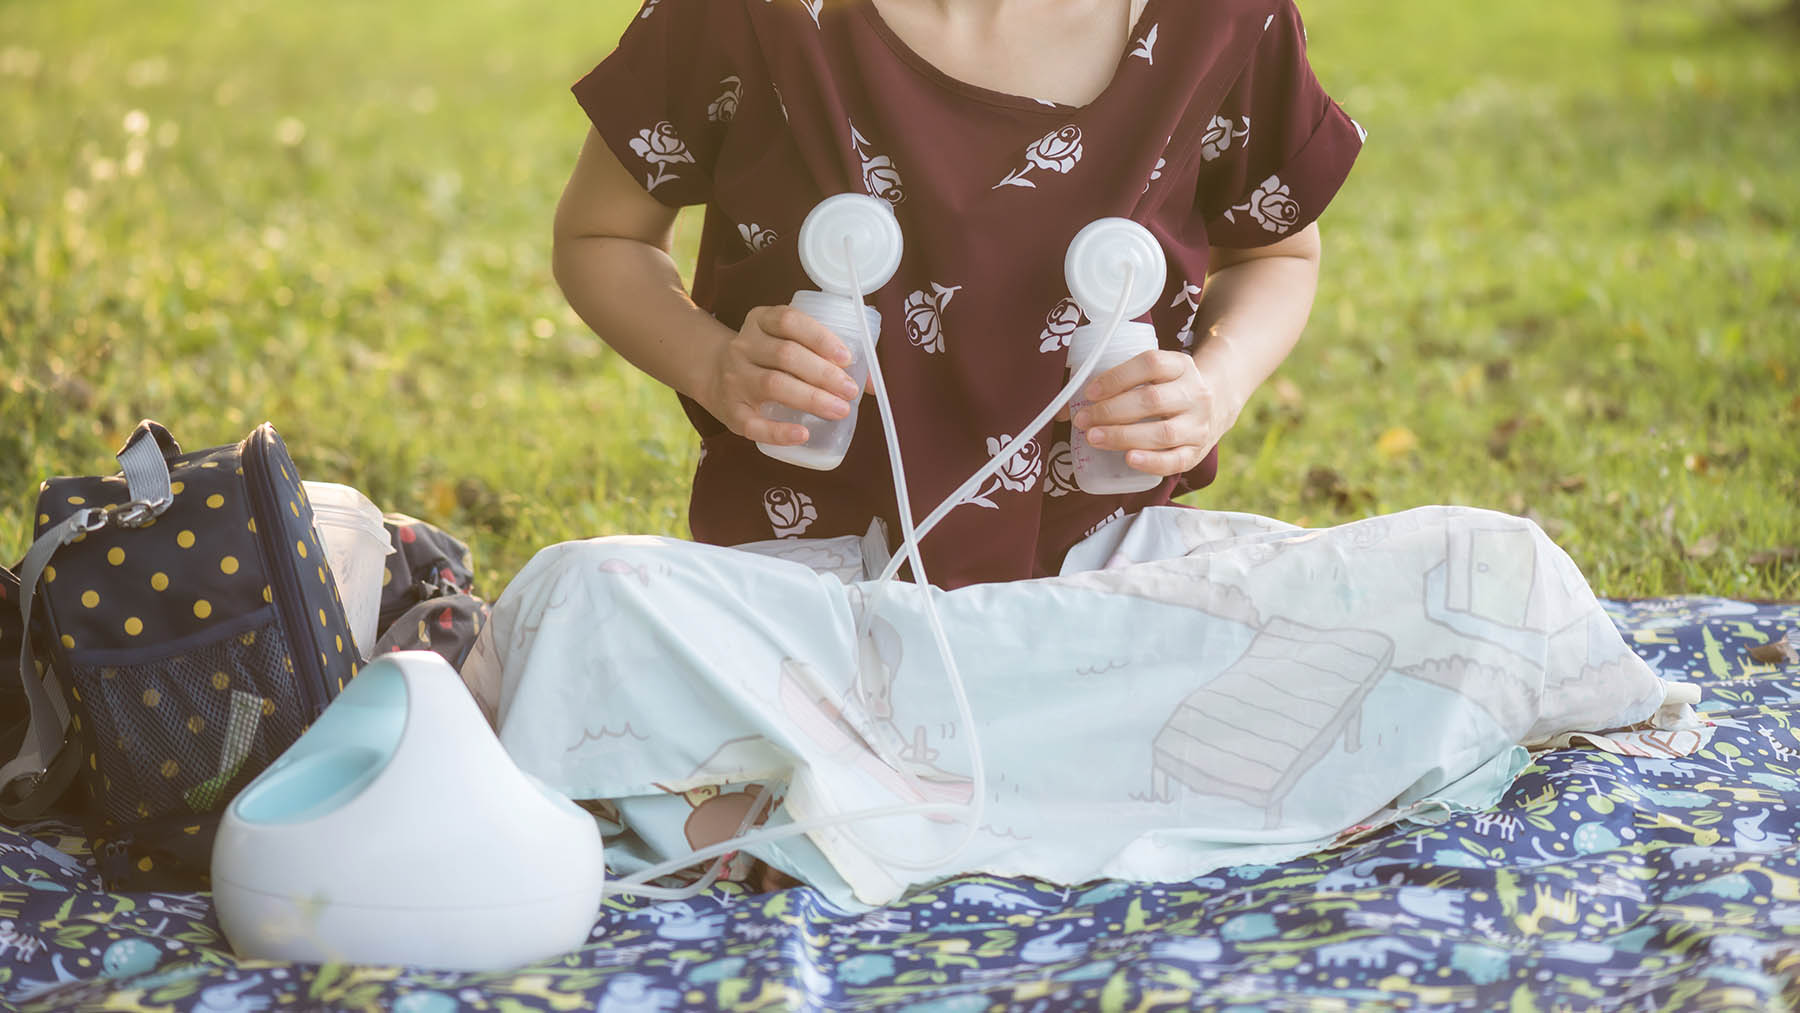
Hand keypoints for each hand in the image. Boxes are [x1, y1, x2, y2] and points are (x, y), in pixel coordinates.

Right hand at [701, 305, 862, 444]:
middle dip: (823, 374)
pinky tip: (803, 433)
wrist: (711, 372)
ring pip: (772, 385)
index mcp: (760, 321)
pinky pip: (753, 424)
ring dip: (811, 398)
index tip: (846, 357)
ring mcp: (735, 379)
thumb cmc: (763, 357)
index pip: (789, 321)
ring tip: (840, 410)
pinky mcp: (731, 412)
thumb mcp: (783, 341)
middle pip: (786, 355)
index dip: (820, 337)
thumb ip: (822, 353)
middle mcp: (743, 347)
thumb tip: (872, 382)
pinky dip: (779, 431)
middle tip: (850, 391)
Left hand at [1072, 350, 1239, 475]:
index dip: (1116, 377)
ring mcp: (1199, 424)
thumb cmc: (1170, 387)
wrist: (1217, 403)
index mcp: (1180, 365)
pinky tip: (1129, 459)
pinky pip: (1176, 460)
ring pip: (1162, 432)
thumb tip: (1064, 408)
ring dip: (1123, 436)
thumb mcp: (1154, 373)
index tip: (1089, 392)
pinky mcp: (1198, 451)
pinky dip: (1151, 462)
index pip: (1150, 364)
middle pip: (1152, 401)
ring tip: (1094, 438)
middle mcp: (1194, 393)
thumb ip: (1118, 383)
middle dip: (1111, 411)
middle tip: (1083, 420)